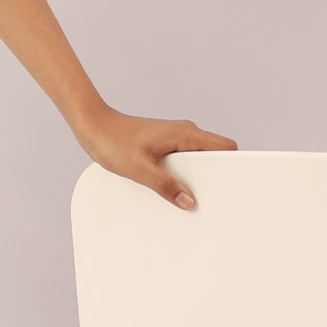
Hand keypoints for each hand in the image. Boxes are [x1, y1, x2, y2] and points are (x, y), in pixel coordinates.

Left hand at [73, 102, 237, 209]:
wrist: (93, 125)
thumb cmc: (112, 142)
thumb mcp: (139, 169)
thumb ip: (165, 185)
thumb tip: (189, 201)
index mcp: (185, 134)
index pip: (225, 147)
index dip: (233, 165)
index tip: (232, 186)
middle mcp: (184, 132)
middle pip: (215, 155)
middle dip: (216, 176)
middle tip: (210, 199)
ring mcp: (175, 136)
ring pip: (199, 158)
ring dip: (197, 175)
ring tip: (190, 196)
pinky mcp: (164, 142)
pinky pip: (184, 158)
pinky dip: (183, 172)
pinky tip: (172, 187)